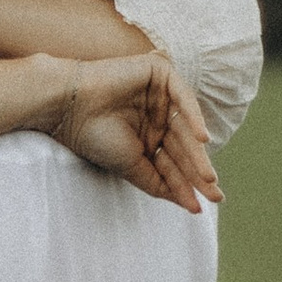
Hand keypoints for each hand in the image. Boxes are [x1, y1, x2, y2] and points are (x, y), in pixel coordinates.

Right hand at [45, 54, 221, 211]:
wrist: (69, 108)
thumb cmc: (93, 136)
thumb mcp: (130, 166)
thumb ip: (158, 183)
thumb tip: (189, 204)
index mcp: (149, 136)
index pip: (173, 162)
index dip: (186, 184)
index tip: (198, 207)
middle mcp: (157, 116)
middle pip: (184, 146)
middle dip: (198, 171)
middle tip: (213, 194)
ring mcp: (160, 94)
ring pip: (186, 125)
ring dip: (198, 152)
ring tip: (207, 176)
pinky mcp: (158, 73)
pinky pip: (182, 95)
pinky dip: (194, 116)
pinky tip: (202, 139)